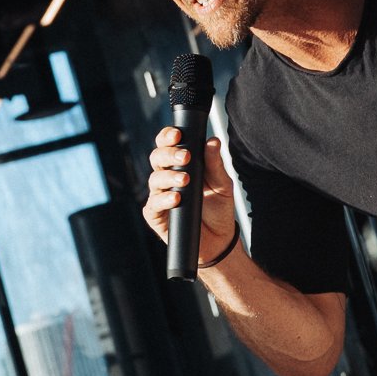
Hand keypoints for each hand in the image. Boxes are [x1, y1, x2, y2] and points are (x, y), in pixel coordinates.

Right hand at [143, 125, 238, 252]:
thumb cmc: (218, 209)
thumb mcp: (222, 184)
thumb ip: (215, 164)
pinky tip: (175, 199)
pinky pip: (153, 204)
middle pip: (157, 158)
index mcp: (181, 165)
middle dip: (168, 154)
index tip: (178, 135)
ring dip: (169, 177)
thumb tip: (213, 141)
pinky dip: (164, 200)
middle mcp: (167, 177)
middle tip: (185, 156)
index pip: (167, 144)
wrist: (220, 240)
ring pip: (154, 179)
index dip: (168, 136)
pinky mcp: (156, 216)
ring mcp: (160, 196)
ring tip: (185, 180)